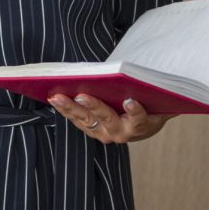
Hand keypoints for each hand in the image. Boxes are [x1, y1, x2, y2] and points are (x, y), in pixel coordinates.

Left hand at [48, 93, 174, 143]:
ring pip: (86, 121)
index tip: (130, 102)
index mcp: (140, 125)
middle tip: (81, 96)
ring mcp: (104, 134)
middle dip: (93, 106)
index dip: (135, 111)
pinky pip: (77, 120)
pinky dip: (65, 109)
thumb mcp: (154, 99)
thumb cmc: (149, 105)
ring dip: (70, 108)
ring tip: (58, 97)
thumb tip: (137, 76)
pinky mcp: (91, 131)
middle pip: (106, 119)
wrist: (144, 124)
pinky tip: (54, 99)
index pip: (139, 119)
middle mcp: (121, 133)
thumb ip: (146, 91)